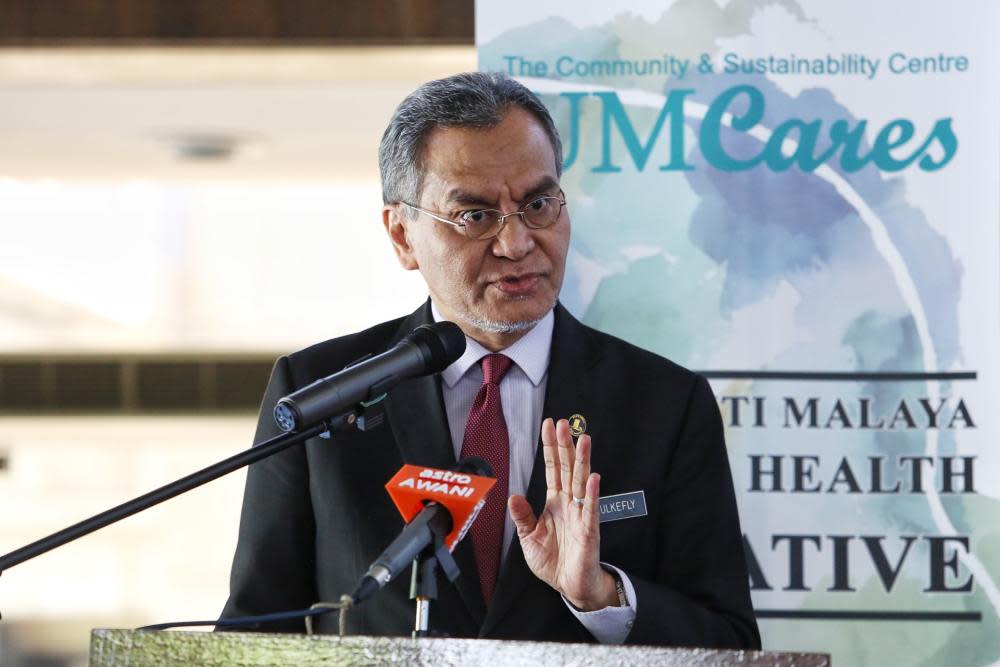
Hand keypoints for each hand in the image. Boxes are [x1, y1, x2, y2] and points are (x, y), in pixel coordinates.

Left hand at [508, 418, 618, 610]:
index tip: (549, 426)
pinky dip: (590, 494)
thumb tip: (513, 496)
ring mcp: (580, 514)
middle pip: (567, 468)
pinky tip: (592, 477)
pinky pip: (590, 509)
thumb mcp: (529, 537)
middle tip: (563, 424)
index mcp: (554, 502)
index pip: (552, 468)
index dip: (550, 448)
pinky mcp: (589, 530)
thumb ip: (522, 516)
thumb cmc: (552, 560)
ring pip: (580, 482)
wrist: (569, 585)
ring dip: (582, 461)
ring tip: (582, 439)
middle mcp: (569, 503)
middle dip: (564, 446)